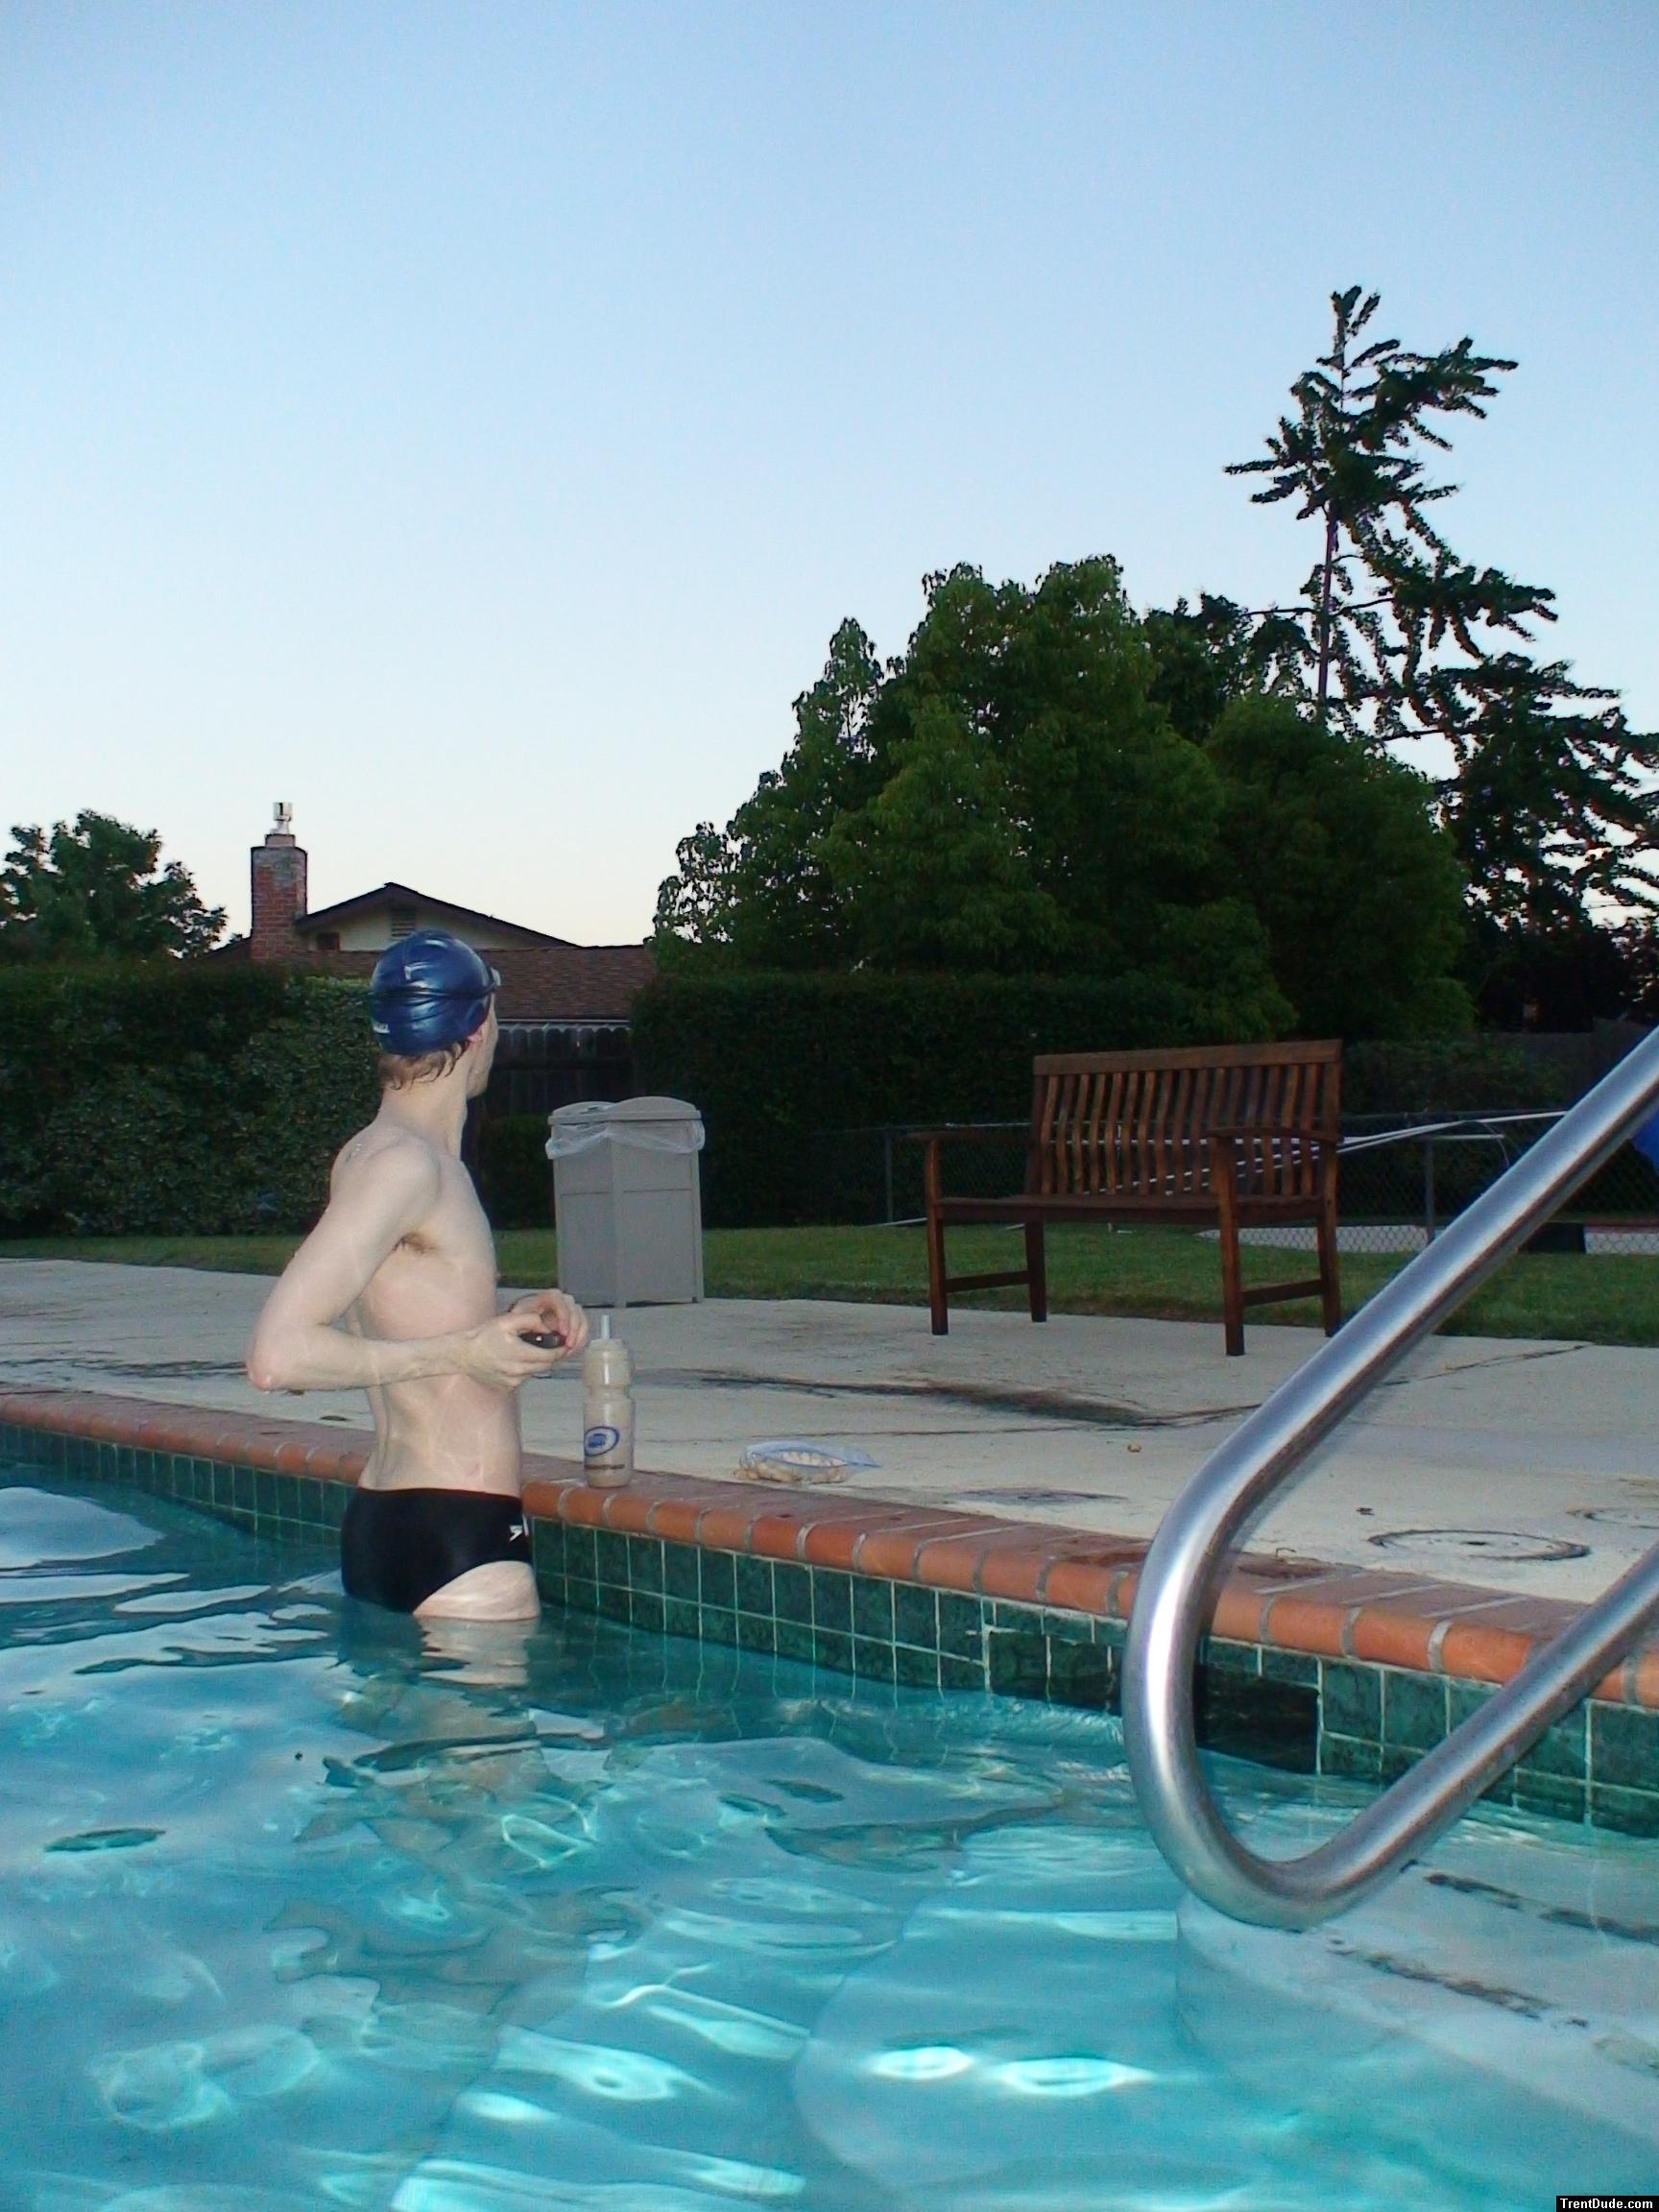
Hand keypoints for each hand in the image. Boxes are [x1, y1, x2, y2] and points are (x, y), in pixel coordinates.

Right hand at [458, 1304, 579, 1389]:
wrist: (463, 1354)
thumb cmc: (483, 1337)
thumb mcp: (507, 1321)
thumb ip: (531, 1320)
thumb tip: (548, 1328)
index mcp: (520, 1354)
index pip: (550, 1356)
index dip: (559, 1350)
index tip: (563, 1344)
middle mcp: (518, 1371)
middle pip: (545, 1366)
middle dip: (550, 1356)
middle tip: (548, 1345)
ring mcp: (513, 1382)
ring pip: (535, 1372)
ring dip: (536, 1363)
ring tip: (527, 1350)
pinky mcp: (507, 1387)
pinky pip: (523, 1378)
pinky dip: (524, 1370)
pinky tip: (514, 1360)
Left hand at [509, 1290, 588, 1362]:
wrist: (519, 1329)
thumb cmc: (518, 1322)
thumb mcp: (517, 1319)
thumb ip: (527, 1320)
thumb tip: (542, 1328)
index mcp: (546, 1298)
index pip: (560, 1301)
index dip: (564, 1317)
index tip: (563, 1332)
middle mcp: (560, 1302)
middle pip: (575, 1310)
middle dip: (574, 1329)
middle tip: (569, 1345)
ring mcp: (568, 1312)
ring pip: (582, 1319)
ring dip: (579, 1336)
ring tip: (570, 1350)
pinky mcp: (572, 1323)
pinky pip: (583, 1329)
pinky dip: (580, 1341)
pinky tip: (572, 1350)